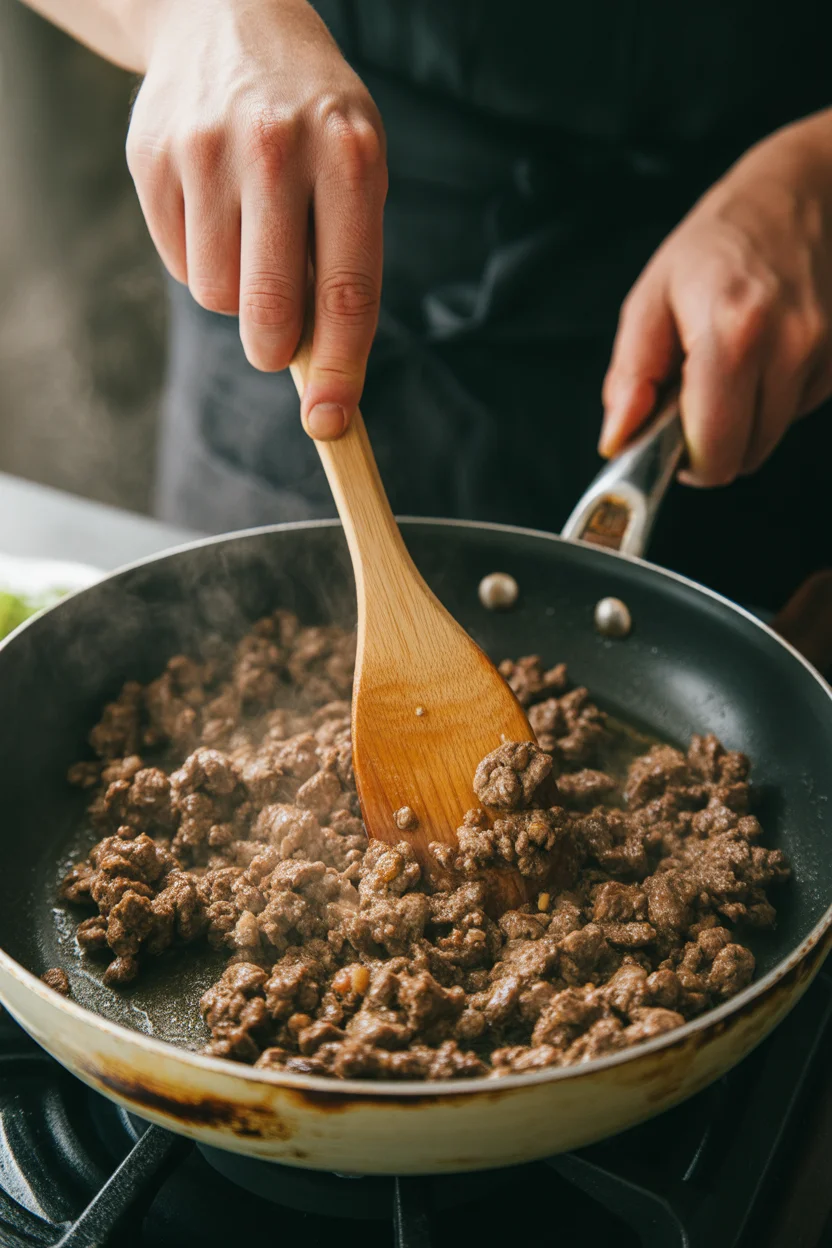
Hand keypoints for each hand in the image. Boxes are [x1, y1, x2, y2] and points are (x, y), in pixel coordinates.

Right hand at [127, 0, 386, 438]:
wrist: (228, 20)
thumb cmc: (312, 120)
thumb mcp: (355, 170)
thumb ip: (347, 263)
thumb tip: (325, 372)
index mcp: (349, 155)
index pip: (348, 292)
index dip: (342, 371)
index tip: (331, 422)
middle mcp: (277, 148)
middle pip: (268, 310)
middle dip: (273, 347)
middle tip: (276, 342)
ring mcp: (206, 149)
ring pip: (215, 295)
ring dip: (235, 295)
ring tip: (251, 238)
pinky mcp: (152, 157)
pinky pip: (177, 263)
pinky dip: (199, 260)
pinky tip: (215, 212)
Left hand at [600, 112, 831, 484]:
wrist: (803, 192)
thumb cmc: (718, 242)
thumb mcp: (652, 297)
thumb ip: (631, 376)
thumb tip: (618, 438)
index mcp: (731, 333)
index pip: (714, 451)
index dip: (685, 459)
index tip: (669, 436)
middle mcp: (789, 347)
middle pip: (744, 456)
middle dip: (713, 442)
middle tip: (694, 395)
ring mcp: (823, 353)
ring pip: (771, 439)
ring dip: (743, 420)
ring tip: (730, 364)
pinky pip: (796, 411)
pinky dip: (772, 398)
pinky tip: (764, 353)